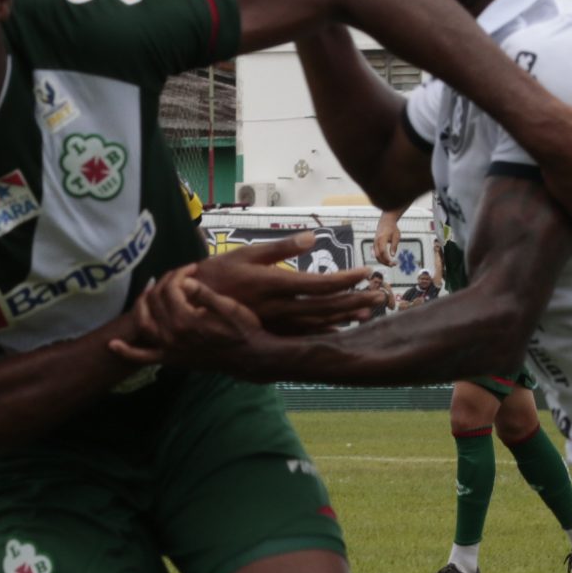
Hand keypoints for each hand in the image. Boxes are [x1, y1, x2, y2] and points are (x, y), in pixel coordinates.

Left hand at [112, 272, 272, 368]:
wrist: (250, 357)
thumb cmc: (243, 329)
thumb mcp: (228, 306)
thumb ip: (203, 293)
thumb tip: (183, 281)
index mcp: (186, 319)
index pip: (171, 288)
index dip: (179, 274)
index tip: (191, 268)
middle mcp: (172, 334)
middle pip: (156, 301)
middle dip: (164, 284)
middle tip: (177, 278)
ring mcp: (169, 348)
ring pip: (143, 323)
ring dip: (141, 306)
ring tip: (147, 294)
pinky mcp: (170, 359)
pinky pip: (143, 357)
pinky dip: (127, 352)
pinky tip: (113, 346)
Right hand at [192, 235, 387, 333]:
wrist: (190, 307)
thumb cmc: (218, 273)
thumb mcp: (246, 253)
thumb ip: (281, 247)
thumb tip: (312, 237)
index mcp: (274, 284)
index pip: (319, 284)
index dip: (345, 280)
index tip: (366, 272)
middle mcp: (278, 308)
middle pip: (326, 306)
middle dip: (355, 300)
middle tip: (381, 295)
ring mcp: (275, 324)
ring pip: (318, 323)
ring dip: (345, 317)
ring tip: (369, 311)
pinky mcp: (271, 333)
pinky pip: (303, 335)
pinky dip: (325, 332)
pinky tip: (341, 329)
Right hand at [371, 212, 401, 267]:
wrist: (386, 222)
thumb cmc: (392, 228)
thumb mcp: (396, 236)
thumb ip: (394, 246)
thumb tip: (392, 255)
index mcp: (381, 239)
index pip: (383, 252)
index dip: (387, 259)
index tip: (393, 263)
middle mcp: (376, 242)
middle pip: (378, 256)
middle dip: (385, 262)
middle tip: (393, 265)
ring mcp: (374, 243)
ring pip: (376, 256)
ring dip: (383, 261)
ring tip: (390, 264)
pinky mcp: (375, 245)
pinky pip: (376, 254)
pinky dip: (380, 258)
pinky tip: (386, 261)